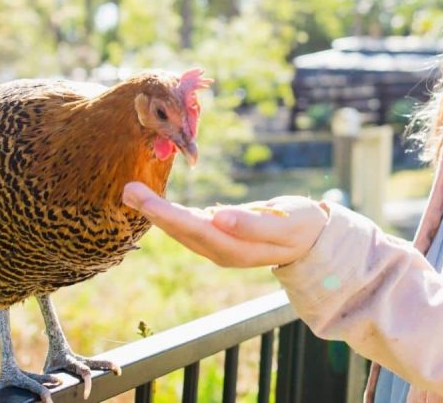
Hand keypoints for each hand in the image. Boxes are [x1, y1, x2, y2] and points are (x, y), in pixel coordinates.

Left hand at [122, 182, 329, 267]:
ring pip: (182, 230)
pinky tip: (155, 204)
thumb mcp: (286, 224)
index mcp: (237, 249)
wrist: (314, 239)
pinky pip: (189, 227)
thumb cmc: (303, 225)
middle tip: (128, 190)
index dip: (169, 217)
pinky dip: (170, 215)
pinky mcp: (220, 237)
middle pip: (182, 232)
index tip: (146, 200)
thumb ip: (253, 224)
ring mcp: (220, 246)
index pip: (196, 231)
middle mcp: (222, 252)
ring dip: (157, 213)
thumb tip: (219, 219)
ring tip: (133, 193)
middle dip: (154, 212)